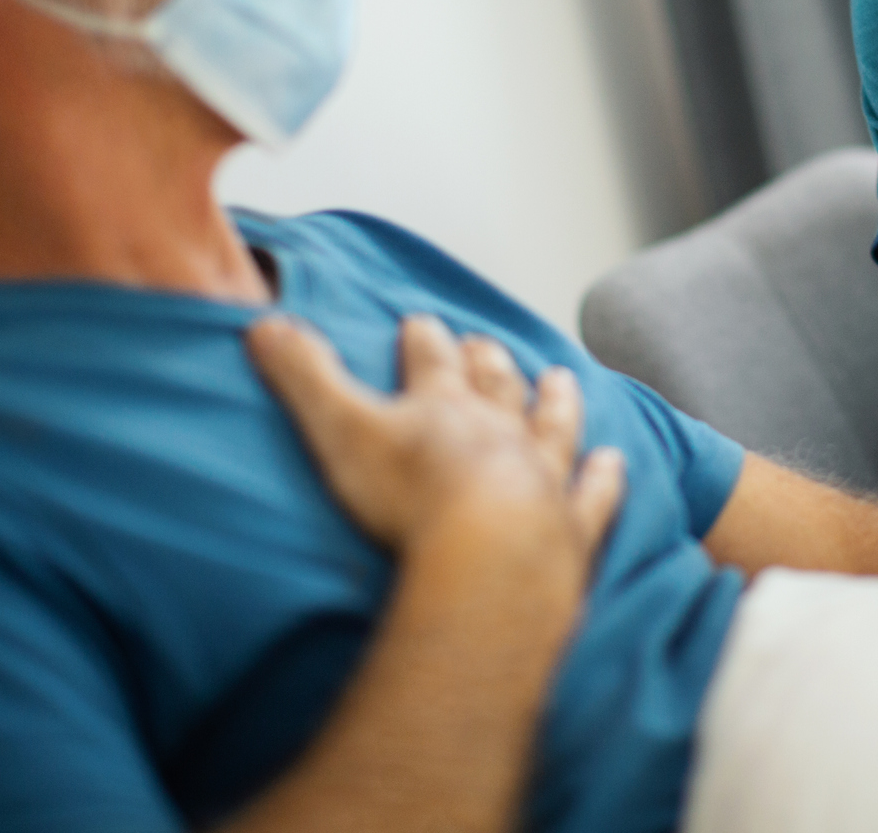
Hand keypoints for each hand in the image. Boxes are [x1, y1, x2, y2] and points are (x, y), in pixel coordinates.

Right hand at [246, 314, 625, 574]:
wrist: (488, 557)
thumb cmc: (409, 496)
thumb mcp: (339, 429)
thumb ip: (303, 377)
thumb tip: (263, 323)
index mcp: (442, 407)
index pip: (430, 360)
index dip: (423, 339)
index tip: (421, 321)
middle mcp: (499, 430)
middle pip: (495, 385)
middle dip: (487, 361)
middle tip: (486, 342)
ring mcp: (542, 476)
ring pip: (553, 426)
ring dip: (555, 400)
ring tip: (559, 377)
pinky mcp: (570, 529)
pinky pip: (593, 496)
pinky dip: (604, 479)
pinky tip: (614, 463)